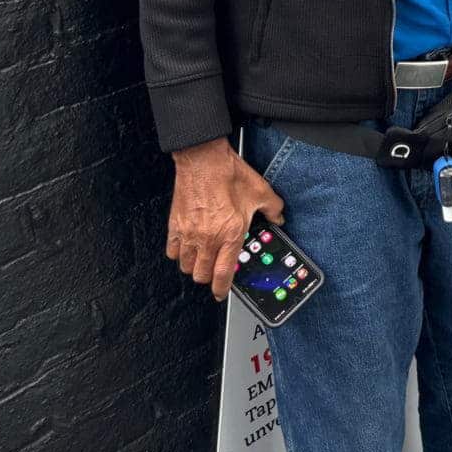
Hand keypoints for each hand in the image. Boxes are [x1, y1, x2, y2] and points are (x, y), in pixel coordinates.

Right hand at [166, 138, 284, 301]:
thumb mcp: (261, 191)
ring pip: (186, 266)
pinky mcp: (175, 226)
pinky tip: (187, 247)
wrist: (203, 159)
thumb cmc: (229, 173)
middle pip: (202, 275)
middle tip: (215, 271)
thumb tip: (279, 218)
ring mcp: (189, 233)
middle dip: (209, 278)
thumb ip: (274, 209)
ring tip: (203, 259)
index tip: (222, 293)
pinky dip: (179, 254)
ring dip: (195, 267)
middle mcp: (207, 238)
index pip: (223, 274)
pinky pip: (172, 251)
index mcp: (230, 233)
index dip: (222, 289)